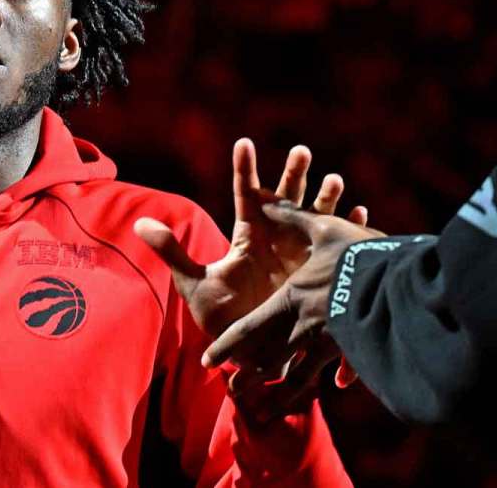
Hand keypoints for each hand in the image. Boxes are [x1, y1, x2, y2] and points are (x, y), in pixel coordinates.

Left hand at [135, 139, 360, 338]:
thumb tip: (139, 224)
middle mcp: (276, 240)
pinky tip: (357, 213)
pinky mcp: (318, 276)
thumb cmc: (222, 316)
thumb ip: (172, 252)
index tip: (244, 143)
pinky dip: (346, 230)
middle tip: (301, 151)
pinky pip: (334, 249)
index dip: (244, 170)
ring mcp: (300, 256)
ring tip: (334, 179)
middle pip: (286, 199)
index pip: (245, 195)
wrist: (251, 353)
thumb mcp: (195, 284)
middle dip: (294, 175)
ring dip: (325, 199)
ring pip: (315, 219)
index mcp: (248, 236)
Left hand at [202, 202, 383, 419]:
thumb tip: (264, 197)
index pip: (248, 331)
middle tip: (234, 394)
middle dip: (249, 379)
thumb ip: (291, 216)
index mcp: (289, 302)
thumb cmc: (360, 253)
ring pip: (299, 378)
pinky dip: (338, 377)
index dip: (226, 347)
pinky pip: (340, 368)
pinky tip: (336, 386)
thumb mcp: (323, 228)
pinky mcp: (358, 348)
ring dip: (282, 395)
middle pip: (268, 362)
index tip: (209, 363)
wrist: (407, 283)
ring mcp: (332, 344)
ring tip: (268, 411)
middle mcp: (305, 329)